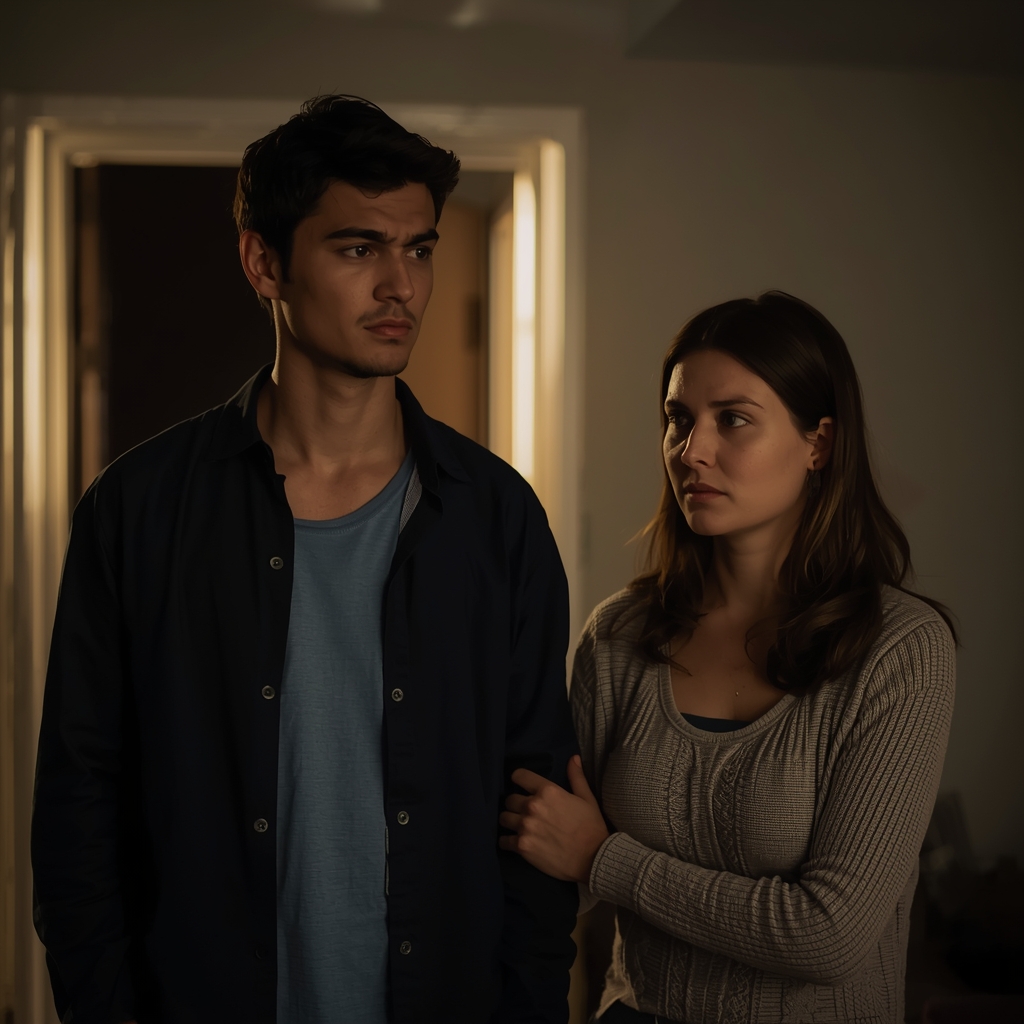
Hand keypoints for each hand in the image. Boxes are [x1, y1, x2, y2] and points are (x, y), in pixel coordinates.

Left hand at [498, 755, 609, 882]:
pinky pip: (503, 841)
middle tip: (523, 811)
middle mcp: (532, 806)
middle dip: (515, 804)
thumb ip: (576, 776)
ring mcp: (525, 826)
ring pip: (503, 818)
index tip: (520, 785)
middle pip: (509, 799)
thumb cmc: (591, 826)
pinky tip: (514, 842)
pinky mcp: (522, 846)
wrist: (593, 858)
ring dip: (509, 821)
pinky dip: (507, 842)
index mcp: (547, 791)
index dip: (518, 779)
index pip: (519, 775)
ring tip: (517, 826)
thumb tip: (573, 757)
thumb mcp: (587, 798)